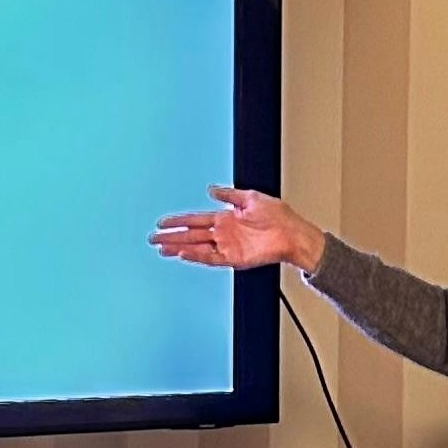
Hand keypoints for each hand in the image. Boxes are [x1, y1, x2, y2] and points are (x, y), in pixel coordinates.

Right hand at [152, 186, 325, 274]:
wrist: (293, 233)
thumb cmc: (279, 216)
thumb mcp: (251, 197)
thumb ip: (228, 194)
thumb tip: (212, 189)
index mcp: (226, 218)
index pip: (196, 219)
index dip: (179, 221)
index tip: (162, 222)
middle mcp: (224, 233)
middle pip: (191, 235)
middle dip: (172, 236)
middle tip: (153, 238)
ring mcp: (228, 246)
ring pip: (197, 248)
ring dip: (179, 248)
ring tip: (162, 249)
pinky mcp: (235, 258)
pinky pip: (212, 258)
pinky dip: (197, 256)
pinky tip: (184, 254)